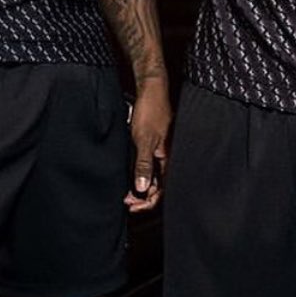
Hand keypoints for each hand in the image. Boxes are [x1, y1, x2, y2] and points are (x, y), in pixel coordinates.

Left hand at [126, 76, 170, 212]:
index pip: (162, 190)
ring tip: (126, 192)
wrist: (152, 90)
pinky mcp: (154, 144)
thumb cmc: (152, 111)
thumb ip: (144, 165)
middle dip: (142, 197)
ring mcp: (161, 151)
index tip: (132, 207)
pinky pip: (148, 165)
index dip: (147, 202)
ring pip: (152, 176)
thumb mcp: (144, 140)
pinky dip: (139, 174)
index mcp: (170, 158)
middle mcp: (167, 157)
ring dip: (139, 186)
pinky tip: (130, 176)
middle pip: (157, 186)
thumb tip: (142, 189)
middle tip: (126, 202)